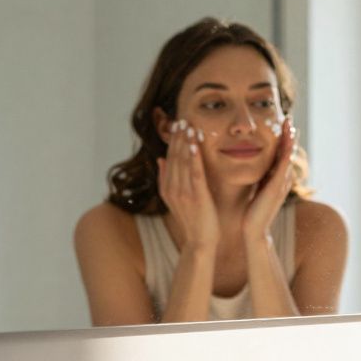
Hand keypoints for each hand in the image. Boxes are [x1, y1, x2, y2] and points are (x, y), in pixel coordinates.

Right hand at [158, 120, 218, 250]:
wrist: (200, 242)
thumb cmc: (194, 220)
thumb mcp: (176, 199)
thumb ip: (167, 179)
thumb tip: (160, 159)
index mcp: (167, 187)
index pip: (169, 158)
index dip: (172, 141)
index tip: (176, 124)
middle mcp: (172, 188)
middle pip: (174, 157)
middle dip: (177, 137)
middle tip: (181, 118)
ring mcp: (183, 192)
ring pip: (183, 161)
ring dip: (185, 142)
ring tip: (188, 125)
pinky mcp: (196, 196)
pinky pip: (194, 172)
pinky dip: (194, 157)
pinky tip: (195, 144)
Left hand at [243, 115, 296, 242]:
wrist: (254, 231)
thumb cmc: (254, 213)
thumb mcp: (258, 191)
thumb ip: (261, 179)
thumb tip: (259, 170)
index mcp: (276, 179)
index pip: (281, 155)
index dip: (282, 141)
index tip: (281, 126)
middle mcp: (282, 179)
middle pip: (288, 153)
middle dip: (289, 136)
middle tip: (288, 119)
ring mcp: (282, 183)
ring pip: (288, 156)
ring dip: (290, 140)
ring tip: (290, 125)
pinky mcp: (277, 187)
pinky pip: (284, 165)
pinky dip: (287, 152)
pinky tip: (287, 141)